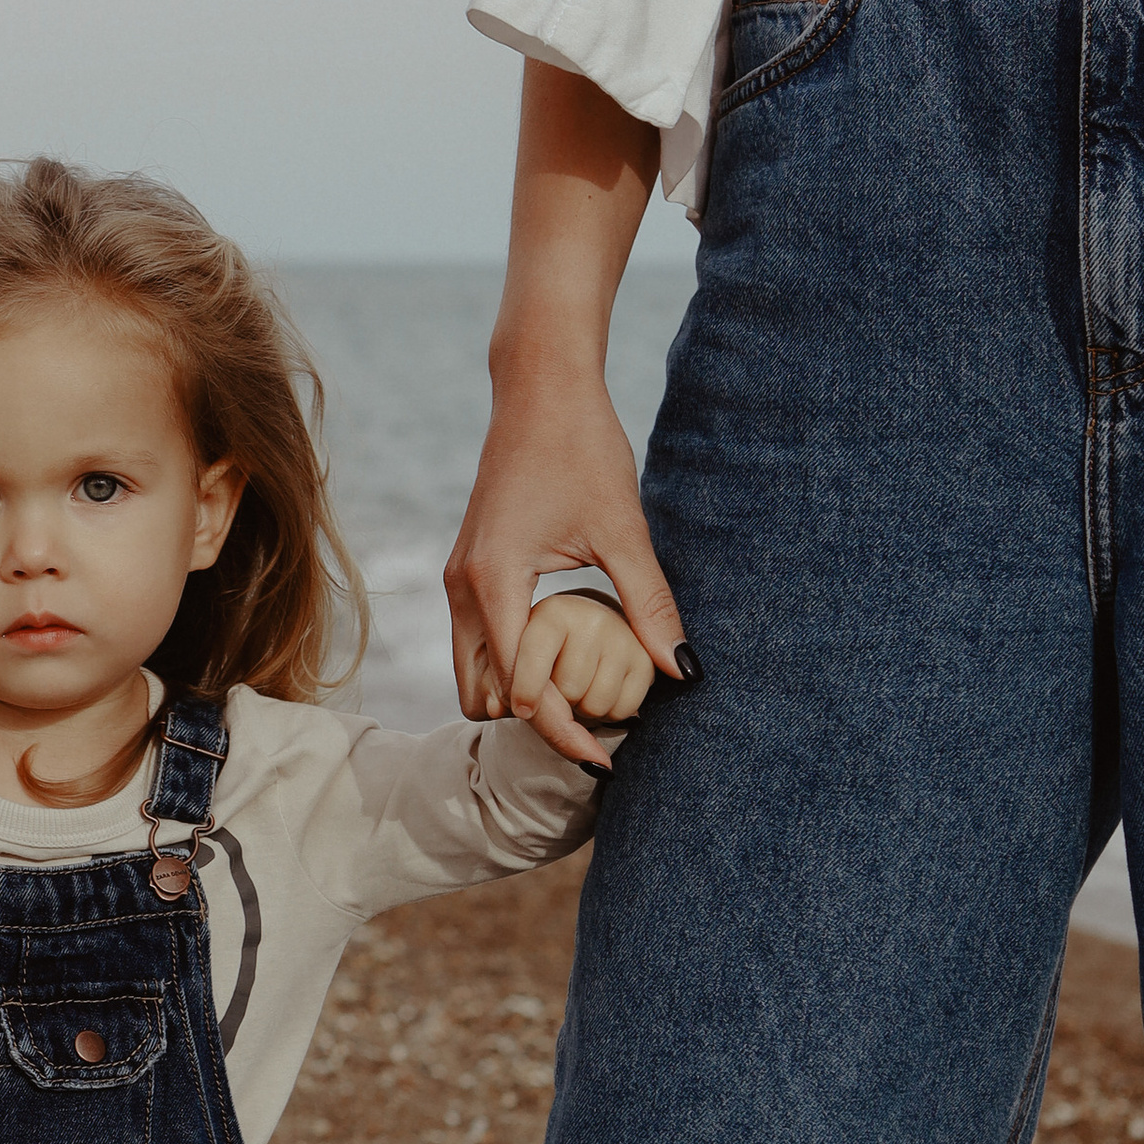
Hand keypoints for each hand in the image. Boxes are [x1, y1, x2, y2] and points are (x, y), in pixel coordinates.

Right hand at [443, 344, 689, 768]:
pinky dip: (512, 666)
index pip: (521, 690)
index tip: (608, 754)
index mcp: (494, 583)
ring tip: (583, 699)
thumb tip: (685, 672)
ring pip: (474, 673)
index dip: (564, 729)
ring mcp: (458, 580)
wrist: (539, 389)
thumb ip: (650, 606)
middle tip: (597, 729)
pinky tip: (565, 661)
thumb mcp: (624, 530)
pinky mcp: (467, 570)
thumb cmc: (582, 447)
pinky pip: (477, 643)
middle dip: (536, 720)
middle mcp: (462, 589)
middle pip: (484, 696)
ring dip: (520, 695)